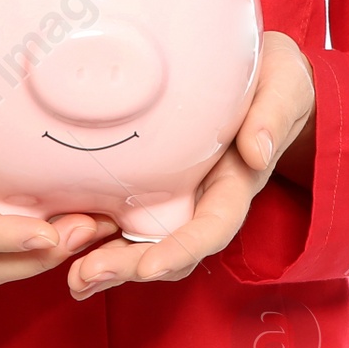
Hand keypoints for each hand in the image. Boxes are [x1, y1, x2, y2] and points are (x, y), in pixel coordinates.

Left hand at [67, 30, 315, 299]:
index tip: (149, 268)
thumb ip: (272, 116)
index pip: (212, 228)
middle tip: (85, 276)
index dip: (180, 250)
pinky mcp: (152, 175)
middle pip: (168, 245)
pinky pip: (126, 210)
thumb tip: (257, 152)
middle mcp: (204, 196)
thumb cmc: (275, 77)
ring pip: (143, 237)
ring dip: (108, 260)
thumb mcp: (284, 87)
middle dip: (130, 267)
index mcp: (236, 181)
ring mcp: (177, 189)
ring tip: (71, 276)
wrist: (262, 70)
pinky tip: (64, 238)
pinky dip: (98, 230)